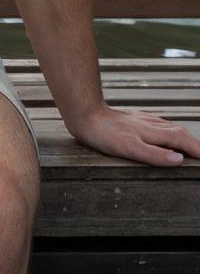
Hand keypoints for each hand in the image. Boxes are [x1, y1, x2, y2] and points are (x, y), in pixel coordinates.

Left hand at [68, 104, 199, 166]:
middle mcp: (152, 124)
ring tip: (192, 146)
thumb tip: (179, 159)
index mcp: (154, 133)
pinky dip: (170, 132)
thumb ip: (154, 154)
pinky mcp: (134, 119)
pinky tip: (165, 134)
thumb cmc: (105, 134)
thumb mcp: (129, 148)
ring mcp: (143, 121)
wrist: (86, 114)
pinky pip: (159, 125)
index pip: (183, 141)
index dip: (197, 150)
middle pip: (180, 133)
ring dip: (184, 137)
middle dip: (195, 144)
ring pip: (170, 128)